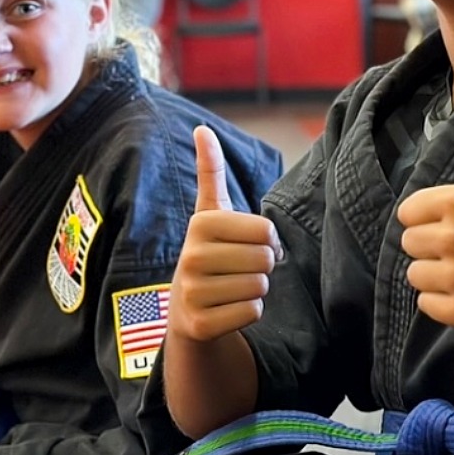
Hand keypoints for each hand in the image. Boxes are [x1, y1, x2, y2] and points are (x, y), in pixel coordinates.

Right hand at [168, 126, 282, 341]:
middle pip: (266, 259)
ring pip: (261, 287)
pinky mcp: (199, 325)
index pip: (267, 231)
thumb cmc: (210, 252)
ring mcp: (192, 294)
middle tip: (239, 268)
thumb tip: (202, 128)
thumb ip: (210, 171)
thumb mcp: (210, 212)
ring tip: (231, 286)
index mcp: (200, 224)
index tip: (244, 244)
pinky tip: (227, 308)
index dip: (267, 240)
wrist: (186, 309)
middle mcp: (191, 258)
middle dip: (262, 265)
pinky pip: (252, 312)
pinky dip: (248, 312)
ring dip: (255, 289)